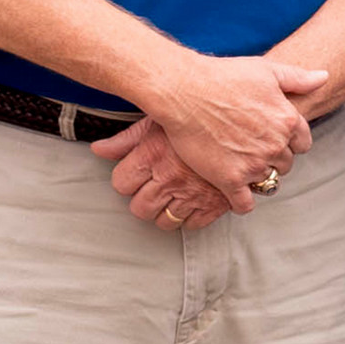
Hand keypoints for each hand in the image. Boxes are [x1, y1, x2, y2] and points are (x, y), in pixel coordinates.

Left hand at [90, 119, 239, 230]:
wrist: (247, 122)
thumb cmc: (199, 117)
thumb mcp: (158, 120)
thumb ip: (125, 140)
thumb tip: (97, 149)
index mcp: (153, 155)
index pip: (121, 183)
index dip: (126, 179)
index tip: (136, 174)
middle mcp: (170, 178)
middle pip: (139, 208)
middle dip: (142, 200)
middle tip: (152, 188)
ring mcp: (193, 194)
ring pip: (164, 221)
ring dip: (164, 212)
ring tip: (172, 196)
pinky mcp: (216, 204)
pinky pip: (192, 226)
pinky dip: (190, 217)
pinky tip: (192, 201)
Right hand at [146, 53, 320, 202]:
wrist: (184, 91)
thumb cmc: (223, 76)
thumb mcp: (267, 70)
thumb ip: (298, 78)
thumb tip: (324, 78)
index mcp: (287, 120)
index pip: (302, 144)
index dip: (288, 142)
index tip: (273, 139)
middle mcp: (275, 145)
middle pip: (285, 163)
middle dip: (273, 158)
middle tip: (252, 150)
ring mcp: (253, 164)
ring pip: (267, 181)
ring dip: (256, 176)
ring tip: (239, 164)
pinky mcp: (229, 179)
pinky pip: (244, 203)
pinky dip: (241, 201)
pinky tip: (234, 192)